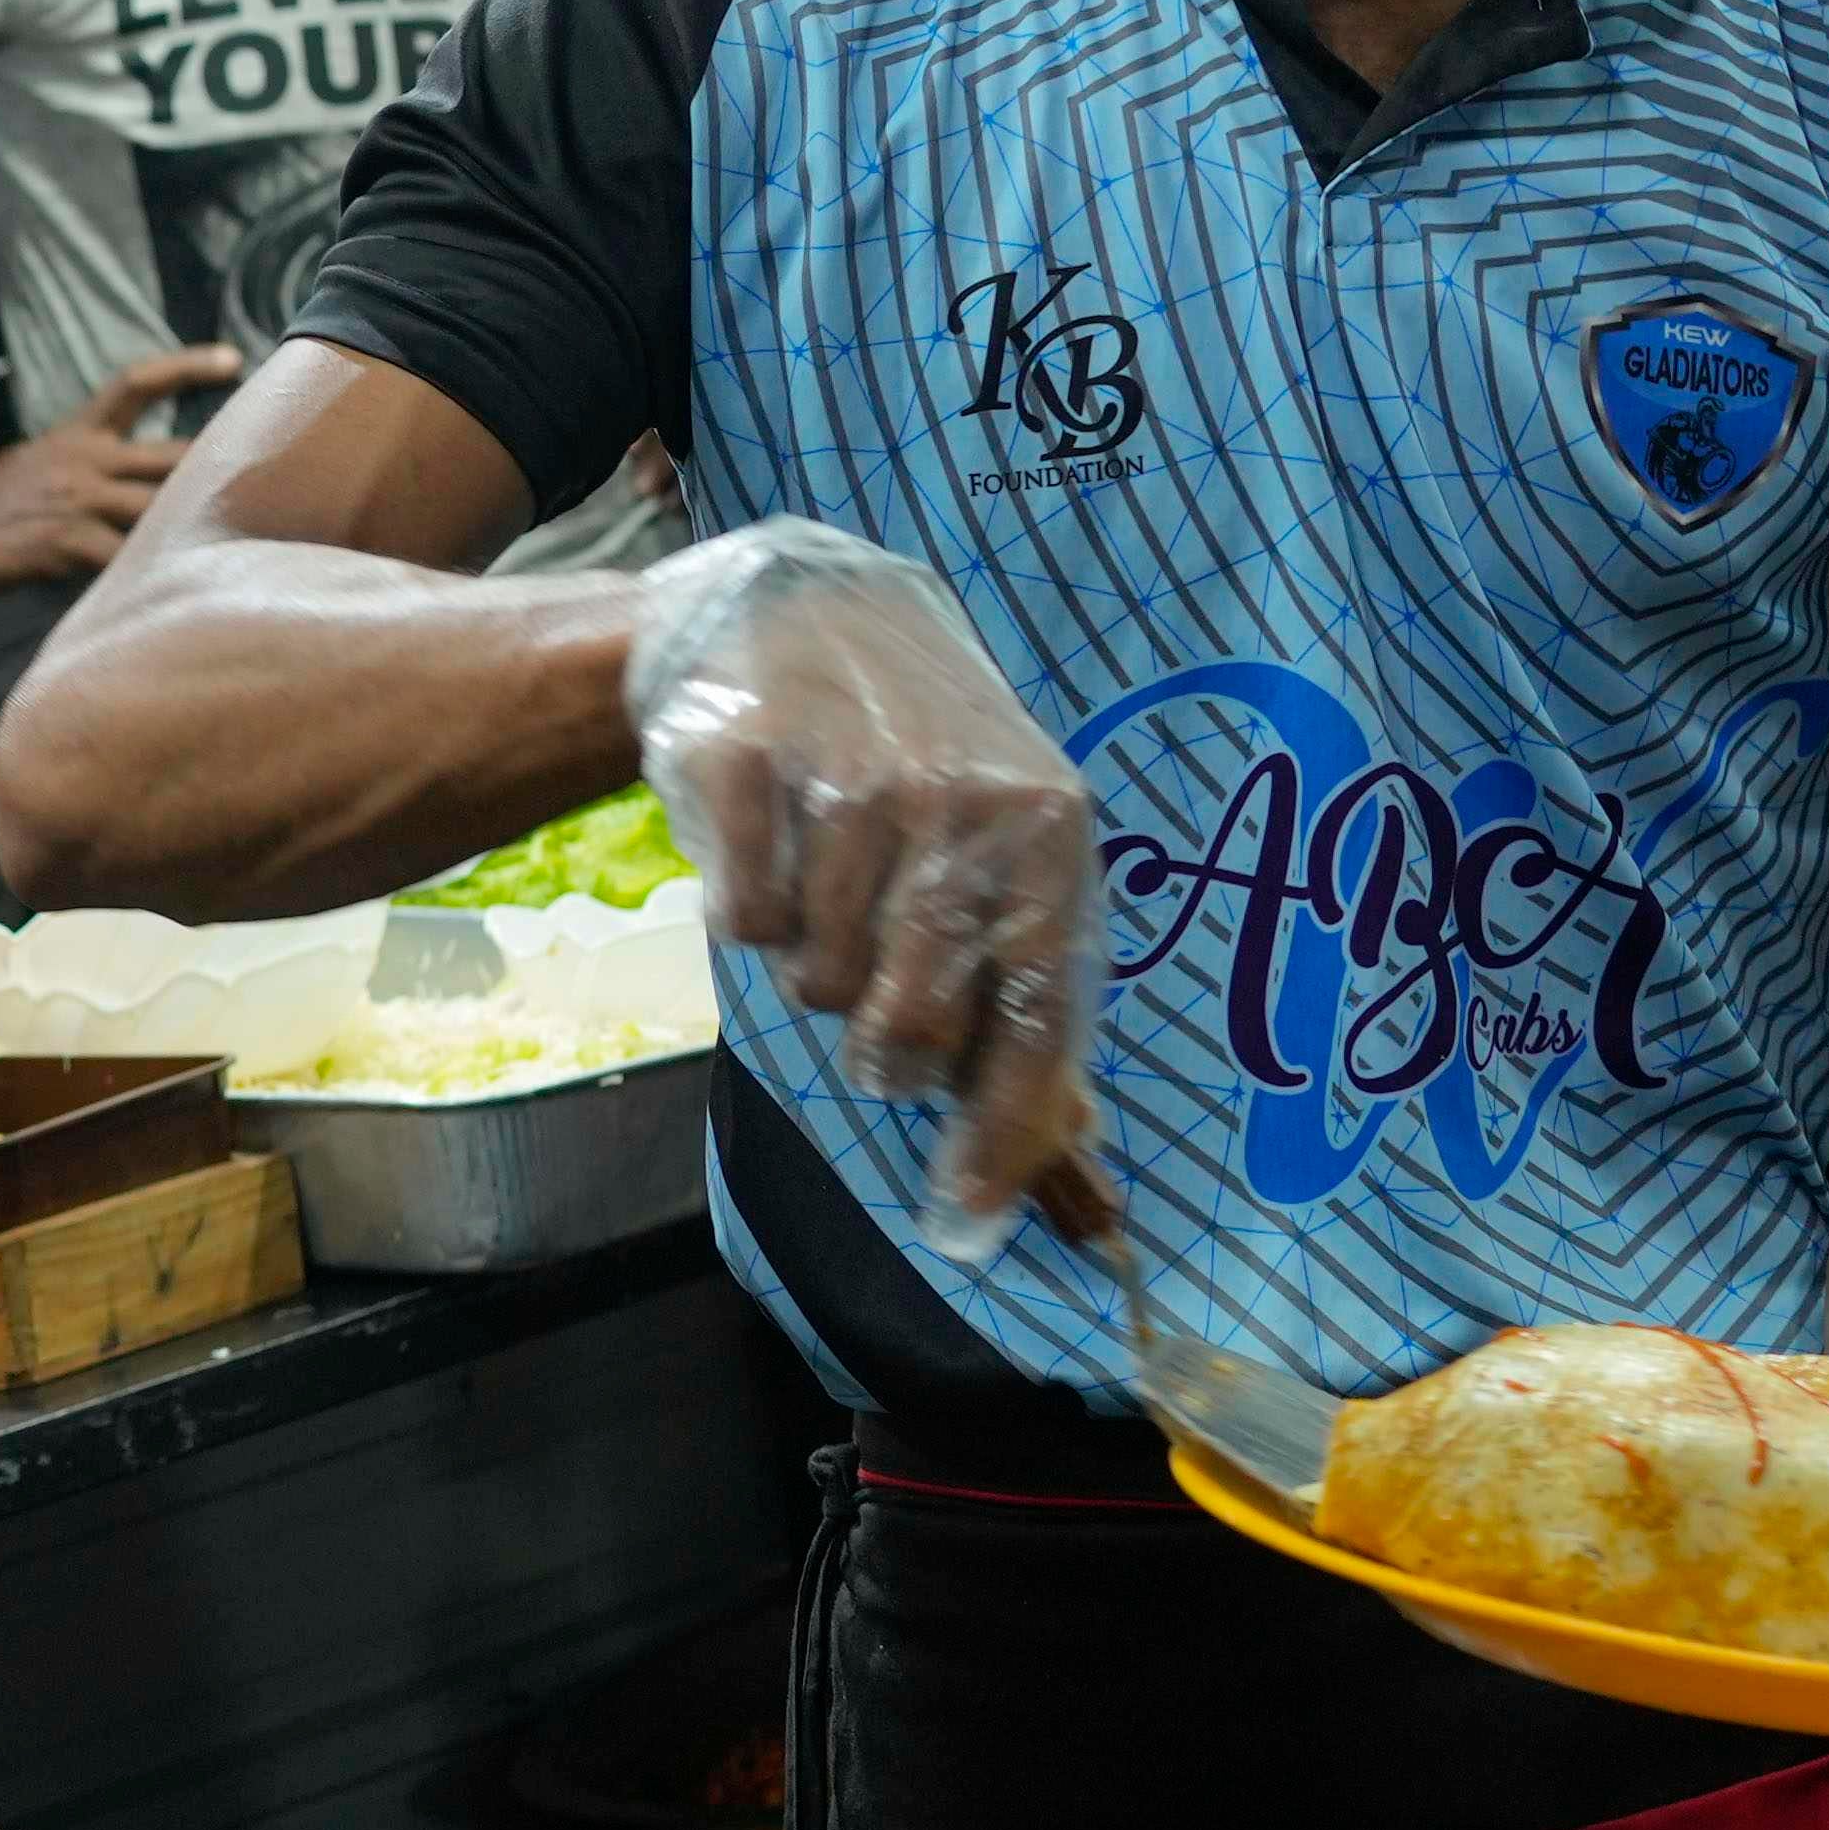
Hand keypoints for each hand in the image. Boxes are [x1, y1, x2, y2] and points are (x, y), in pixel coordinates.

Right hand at [0, 346, 244, 590]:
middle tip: (272, 474)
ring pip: (160, 507)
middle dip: (222, 464)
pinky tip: (180, 587)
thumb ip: (86, 462)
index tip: (234, 359)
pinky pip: (128, 556)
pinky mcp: (70, 543)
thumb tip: (130, 475)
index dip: (187, 366)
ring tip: (242, 541)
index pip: (135, 383)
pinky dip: (155, 571)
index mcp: (79, 434)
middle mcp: (87, 460)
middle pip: (174, 454)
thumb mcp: (37, 461)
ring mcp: (80, 501)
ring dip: (198, 525)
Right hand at [625, 519, 1104, 1245]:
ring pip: (818, 980)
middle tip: (873, 1016)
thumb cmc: (925, 768)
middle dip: (885, 1049)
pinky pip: (744, 920)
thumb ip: (1035, 1014)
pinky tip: (772, 853)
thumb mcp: (1010, 859)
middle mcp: (965, 803)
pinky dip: (747, 914)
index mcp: (1052, 833)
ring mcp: (854, 777)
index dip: (1002, 1133)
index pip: (1039, 1017)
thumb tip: (1084, 1198)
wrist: (805, 609)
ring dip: (812, 968)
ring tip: (828, 896)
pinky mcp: (752, 761)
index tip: (963, 1220)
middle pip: (914, 1021)